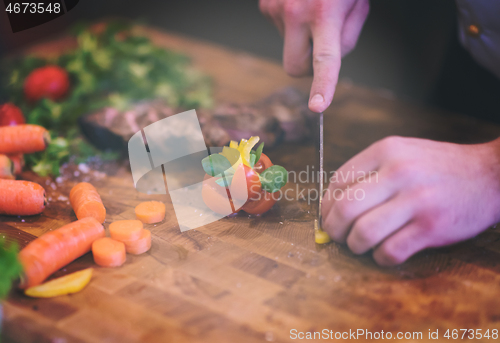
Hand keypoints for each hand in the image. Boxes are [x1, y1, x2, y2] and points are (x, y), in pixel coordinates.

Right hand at [259, 0, 368, 112]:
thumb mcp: (357, 2)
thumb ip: (347, 35)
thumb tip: (328, 59)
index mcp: (324, 13)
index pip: (325, 59)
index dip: (323, 85)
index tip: (318, 107)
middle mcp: (294, 13)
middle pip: (295, 68)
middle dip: (308, 68)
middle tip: (322, 46)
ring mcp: (275, 9)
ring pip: (288, 47)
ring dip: (303, 38)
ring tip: (315, 9)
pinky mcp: (265, 5)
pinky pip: (281, 30)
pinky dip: (293, 24)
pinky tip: (301, 3)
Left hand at [321, 136, 499, 265]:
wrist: (489, 174)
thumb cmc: (438, 167)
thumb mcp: (402, 153)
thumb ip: (369, 171)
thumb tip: (332, 202)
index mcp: (386, 151)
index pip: (338, 182)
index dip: (326, 205)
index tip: (328, 216)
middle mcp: (398, 172)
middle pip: (345, 208)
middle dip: (333, 229)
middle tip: (336, 236)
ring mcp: (416, 200)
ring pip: (364, 233)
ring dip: (354, 246)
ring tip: (359, 245)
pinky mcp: (431, 227)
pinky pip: (390, 251)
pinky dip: (380, 257)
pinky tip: (384, 253)